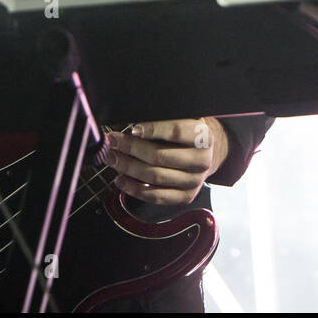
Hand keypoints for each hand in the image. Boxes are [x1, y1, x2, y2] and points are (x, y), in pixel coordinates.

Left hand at [102, 118, 229, 205]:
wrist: (205, 155)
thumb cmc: (187, 135)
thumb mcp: (180, 120)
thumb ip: (160, 120)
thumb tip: (126, 122)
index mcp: (203, 137)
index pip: (176, 132)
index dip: (153, 129)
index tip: (133, 128)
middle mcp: (202, 161)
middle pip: (160, 156)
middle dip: (131, 148)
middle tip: (113, 141)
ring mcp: (194, 181)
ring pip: (155, 176)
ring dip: (128, 167)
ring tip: (112, 158)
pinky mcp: (185, 197)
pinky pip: (156, 196)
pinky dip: (134, 188)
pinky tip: (121, 180)